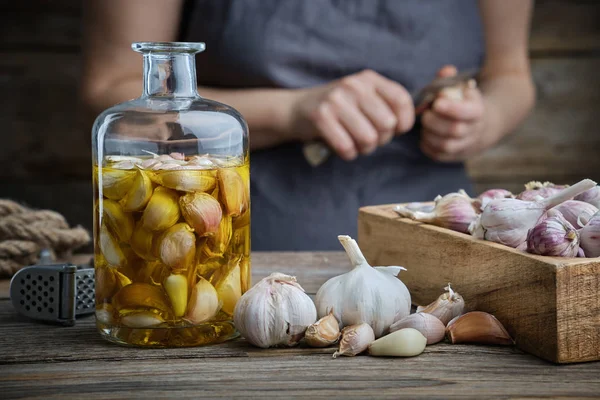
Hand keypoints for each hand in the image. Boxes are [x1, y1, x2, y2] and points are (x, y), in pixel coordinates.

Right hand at [289, 69, 414, 160]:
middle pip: (387, 124)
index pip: (401, 100)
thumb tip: (406, 125)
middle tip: (369, 138)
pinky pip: (346, 147)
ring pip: (368, 138)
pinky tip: (342, 147)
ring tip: (355, 143)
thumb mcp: (362, 97)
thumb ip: (385, 105)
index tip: (396, 130)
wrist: (296, 109)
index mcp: (369, 79)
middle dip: (381, 139)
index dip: (404, 122)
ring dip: (364, 149)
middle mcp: (354, 85)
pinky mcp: (321, 116)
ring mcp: (336, 100)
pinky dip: (347, 154)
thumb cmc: (337, 109)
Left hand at [420, 65, 486, 161]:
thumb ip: (451, 79)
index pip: (467, 112)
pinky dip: (427, 146)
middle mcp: (474, 131)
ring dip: (430, 135)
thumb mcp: (461, 88)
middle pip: (455, 130)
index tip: (437, 103)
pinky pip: (439, 155)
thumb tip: (446, 71)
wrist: (480, 126)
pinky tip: (425, 136)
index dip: (451, 109)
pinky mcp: (454, 156)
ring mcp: (465, 146)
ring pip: (446, 146)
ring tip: (425, 125)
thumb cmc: (463, 102)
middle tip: (426, 114)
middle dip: (435, 122)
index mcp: (477, 111)